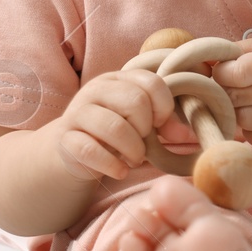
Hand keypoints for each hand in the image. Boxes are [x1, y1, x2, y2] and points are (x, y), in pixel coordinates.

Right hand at [48, 68, 175, 183]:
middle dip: (146, 129)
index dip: (163, 107)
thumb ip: (163, 124)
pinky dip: (112, 165)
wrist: (69, 150)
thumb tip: (187, 134)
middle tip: (144, 145)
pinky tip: (120, 171)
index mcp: (117, 79)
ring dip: (133, 150)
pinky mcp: (65, 140)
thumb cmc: (113, 134)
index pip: (151, 81)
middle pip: (135, 101)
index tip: (159, 125)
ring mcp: (77, 113)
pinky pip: (91, 151)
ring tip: (135, 160)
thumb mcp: (139, 123)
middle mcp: (95, 90)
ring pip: (114, 127)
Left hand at [209, 37, 251, 149]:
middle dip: (225, 95)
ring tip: (242, 103)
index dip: (221, 75)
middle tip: (229, 90)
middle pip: (238, 99)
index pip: (238, 73)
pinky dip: (250, 132)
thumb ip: (225, 54)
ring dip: (236, 114)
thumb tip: (193, 66)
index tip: (223, 73)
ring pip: (245, 121)